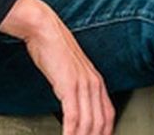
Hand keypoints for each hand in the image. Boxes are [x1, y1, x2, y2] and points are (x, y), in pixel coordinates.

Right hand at [1, 0, 114, 133]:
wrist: (45, 29)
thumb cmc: (54, 49)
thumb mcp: (71, 71)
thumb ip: (77, 87)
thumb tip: (74, 105)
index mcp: (97, 81)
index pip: (109, 115)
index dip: (105, 132)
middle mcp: (94, 84)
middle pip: (101, 123)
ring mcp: (83, 85)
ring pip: (88, 123)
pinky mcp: (69, 85)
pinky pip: (73, 116)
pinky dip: (71, 132)